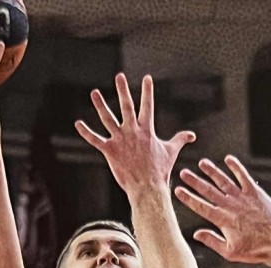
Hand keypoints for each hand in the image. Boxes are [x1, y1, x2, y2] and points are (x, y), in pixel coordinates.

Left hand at [75, 73, 195, 195]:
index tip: (147, 78)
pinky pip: (95, 140)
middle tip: (119, 76)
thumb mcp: (171, 152)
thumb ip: (180, 139)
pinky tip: (78, 124)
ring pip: (108, 119)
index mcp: (147, 130)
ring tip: (94, 92)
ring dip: (100, 105)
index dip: (147, 91)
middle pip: (127, 106)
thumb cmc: (160, 171)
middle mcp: (133, 132)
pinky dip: (86, 132)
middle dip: (123, 90)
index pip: (148, 106)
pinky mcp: (110, 151)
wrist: (148, 188)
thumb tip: (192, 135)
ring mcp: (120, 140)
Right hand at [175, 156, 270, 263]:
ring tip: (202, 163)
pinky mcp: (255, 193)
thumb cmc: (255, 249)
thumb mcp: (229, 252)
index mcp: (223, 220)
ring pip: (224, 181)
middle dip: (194, 181)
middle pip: (208, 190)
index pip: (201, 206)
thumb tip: (196, 234)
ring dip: (212, 171)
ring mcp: (243, 197)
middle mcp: (231, 205)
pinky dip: (235, 167)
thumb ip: (212, 241)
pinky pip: (243, 176)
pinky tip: (228, 159)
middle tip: (183, 173)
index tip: (178, 190)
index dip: (188, 198)